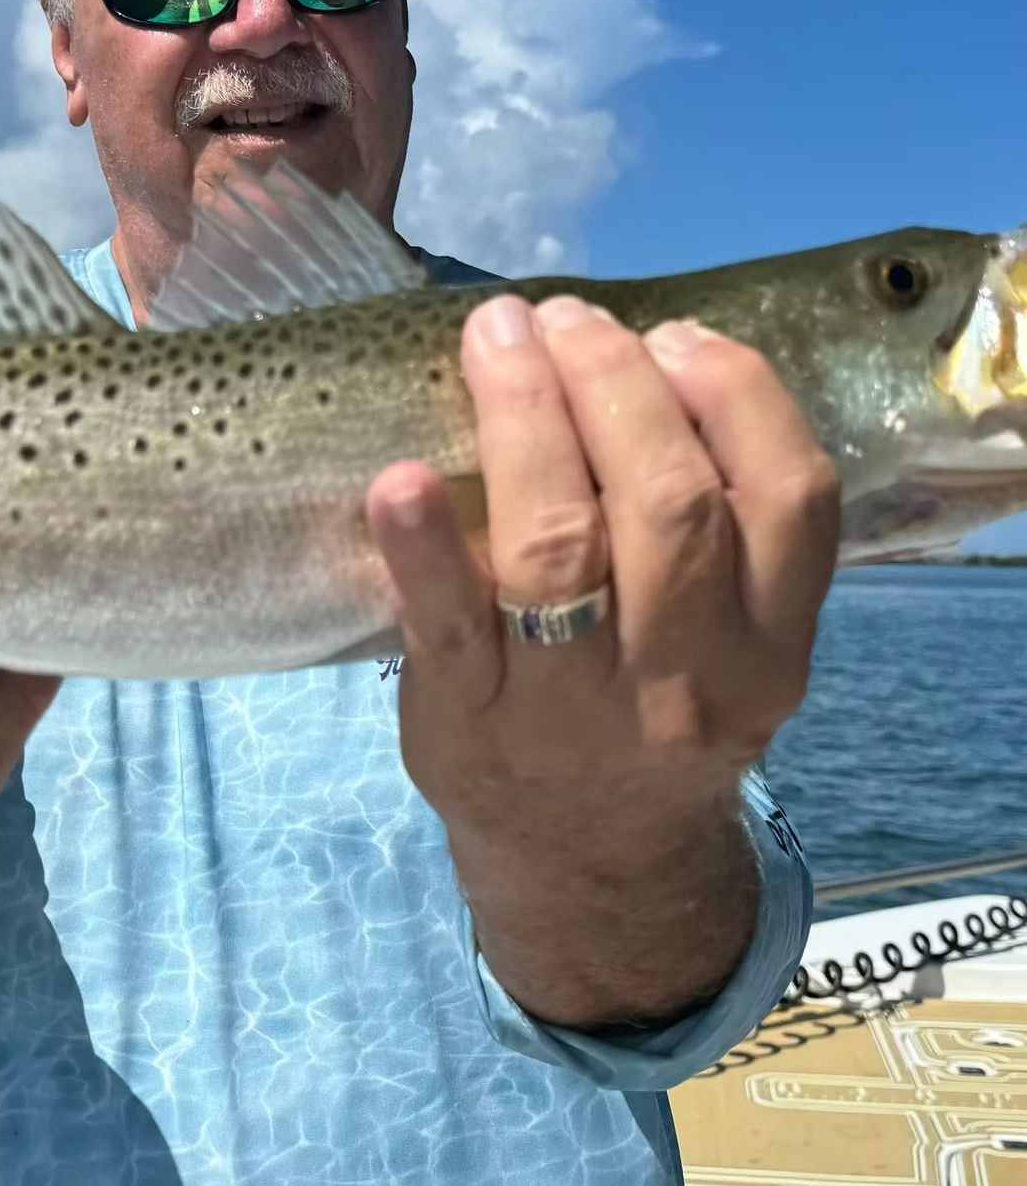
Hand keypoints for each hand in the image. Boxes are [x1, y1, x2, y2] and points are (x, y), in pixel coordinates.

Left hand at [363, 293, 838, 1022]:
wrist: (588, 866)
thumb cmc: (651, 716)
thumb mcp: (730, 649)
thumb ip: (724, 539)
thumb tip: (653, 360)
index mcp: (770, 651)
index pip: (787, 500)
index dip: (735, 396)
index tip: (675, 335)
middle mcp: (685, 682)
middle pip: (668, 506)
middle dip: (614, 385)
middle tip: (566, 320)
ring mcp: (572, 710)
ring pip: (561, 548)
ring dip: (527, 421)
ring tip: (501, 342)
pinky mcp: (467, 723)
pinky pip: (446, 625)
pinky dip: (420, 545)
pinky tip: (397, 478)